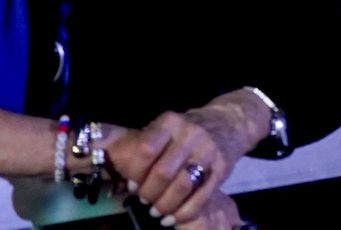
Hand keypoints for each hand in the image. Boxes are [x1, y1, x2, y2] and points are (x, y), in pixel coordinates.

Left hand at [102, 95, 261, 226]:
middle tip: (144, 201)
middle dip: (149, 193)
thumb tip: (111, 166)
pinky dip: (184, 212)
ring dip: (165, 205)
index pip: (145, 150)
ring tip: (157, 212)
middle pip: (163, 172)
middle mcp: (191, 133)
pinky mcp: (223, 167)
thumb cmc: (186, 131)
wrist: (228, 122)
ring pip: (182, 186)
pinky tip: (174, 218)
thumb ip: (143, 144)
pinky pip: (201, 196)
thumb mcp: (165, 128)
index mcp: (170, 122)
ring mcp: (209, 150)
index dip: (135, 172)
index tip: (131, 185)